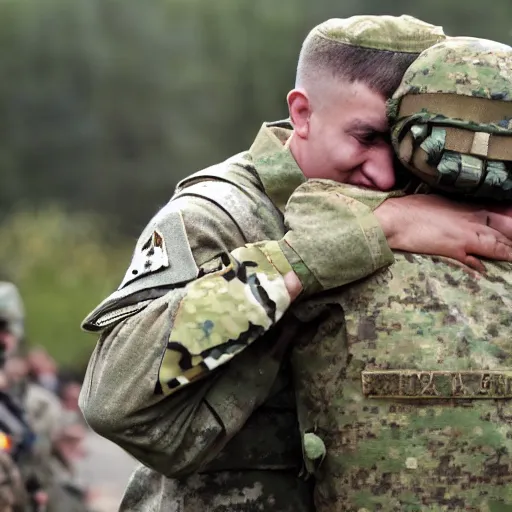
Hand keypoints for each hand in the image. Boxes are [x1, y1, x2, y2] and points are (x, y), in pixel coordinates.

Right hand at [375, 194, 511, 270]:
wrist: (394, 220)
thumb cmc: (409, 208)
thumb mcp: (436, 202)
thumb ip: (452, 210)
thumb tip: (456, 213)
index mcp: (465, 207)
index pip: (496, 214)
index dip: (509, 221)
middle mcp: (470, 221)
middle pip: (503, 229)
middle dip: (511, 237)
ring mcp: (465, 236)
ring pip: (496, 245)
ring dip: (507, 252)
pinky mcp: (455, 250)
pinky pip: (475, 261)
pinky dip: (482, 265)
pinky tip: (486, 270)